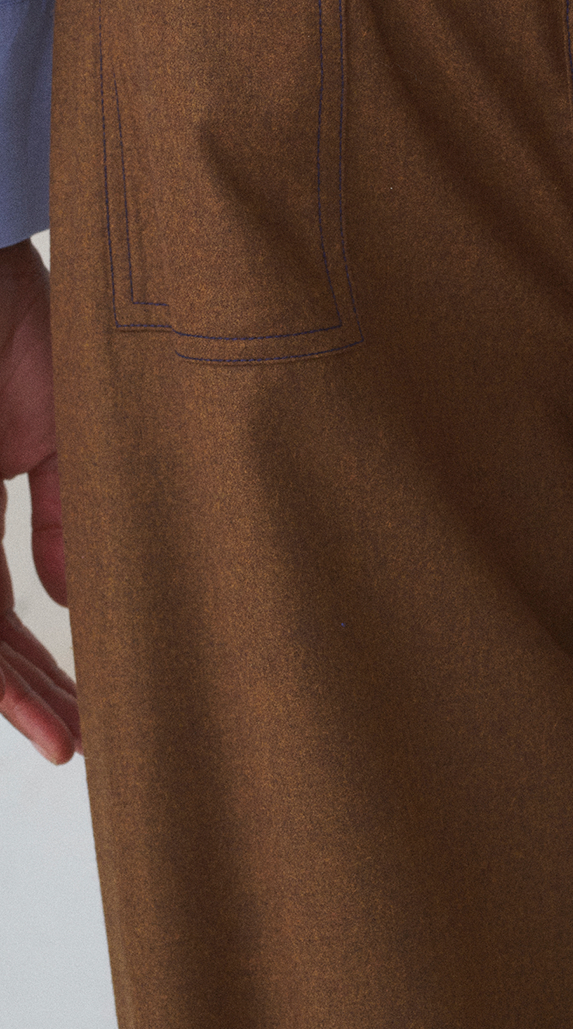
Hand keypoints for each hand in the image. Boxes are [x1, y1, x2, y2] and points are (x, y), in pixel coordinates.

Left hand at [0, 238, 81, 762]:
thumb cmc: (25, 322)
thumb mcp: (65, 429)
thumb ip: (67, 512)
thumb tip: (70, 594)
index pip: (2, 605)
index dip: (40, 664)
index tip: (81, 711)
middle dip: (28, 691)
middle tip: (78, 736)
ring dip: (10, 685)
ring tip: (62, 730)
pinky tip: (22, 691)